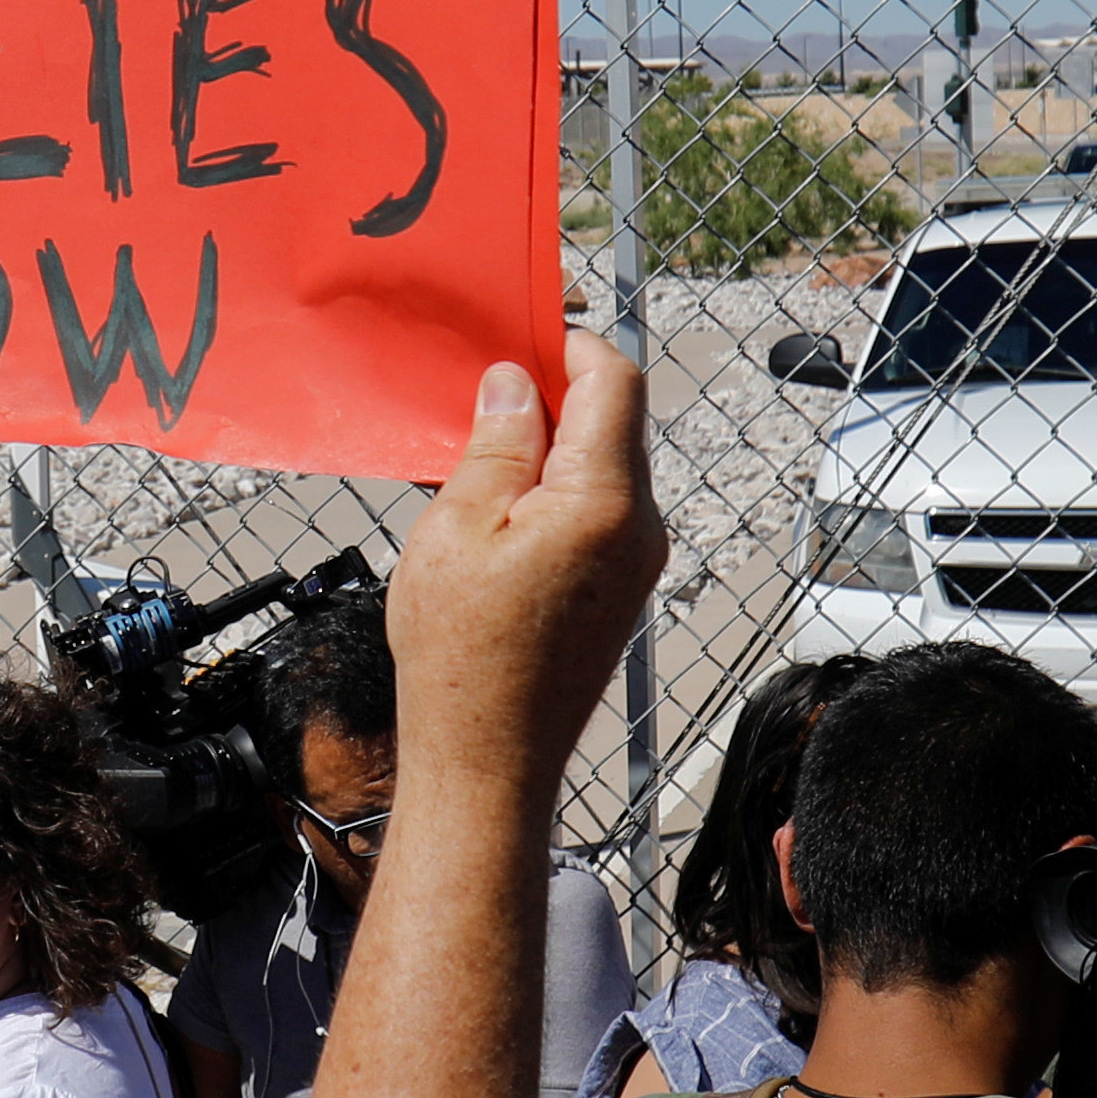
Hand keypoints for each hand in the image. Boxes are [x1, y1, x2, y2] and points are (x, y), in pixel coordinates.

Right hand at [382, 330, 662, 796]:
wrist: (488, 761)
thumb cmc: (463, 660)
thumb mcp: (456, 530)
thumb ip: (495, 445)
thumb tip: (514, 385)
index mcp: (604, 500)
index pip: (615, 382)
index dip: (571, 346)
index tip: (524, 335)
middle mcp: (640, 527)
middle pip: (613, 423)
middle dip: (553, 397)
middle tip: (484, 397)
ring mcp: (637, 562)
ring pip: (603, 468)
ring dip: (547, 450)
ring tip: (477, 466)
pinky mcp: (621, 590)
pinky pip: (597, 513)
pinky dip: (553, 494)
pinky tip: (496, 515)